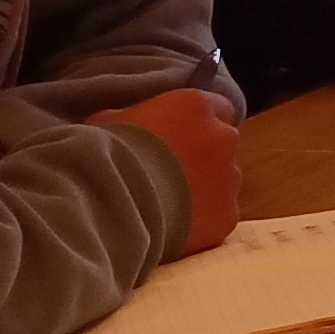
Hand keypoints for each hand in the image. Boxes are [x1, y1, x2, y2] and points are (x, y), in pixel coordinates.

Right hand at [93, 86, 241, 252]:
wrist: (109, 207)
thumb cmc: (105, 156)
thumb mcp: (109, 122)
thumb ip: (134, 118)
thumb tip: (130, 124)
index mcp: (196, 106)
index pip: (217, 107)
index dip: (197, 125)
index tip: (180, 137)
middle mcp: (222, 137)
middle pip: (220, 147)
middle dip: (201, 159)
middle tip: (167, 176)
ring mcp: (229, 179)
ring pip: (221, 184)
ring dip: (202, 191)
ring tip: (165, 205)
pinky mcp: (226, 217)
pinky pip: (218, 217)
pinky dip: (201, 223)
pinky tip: (172, 227)